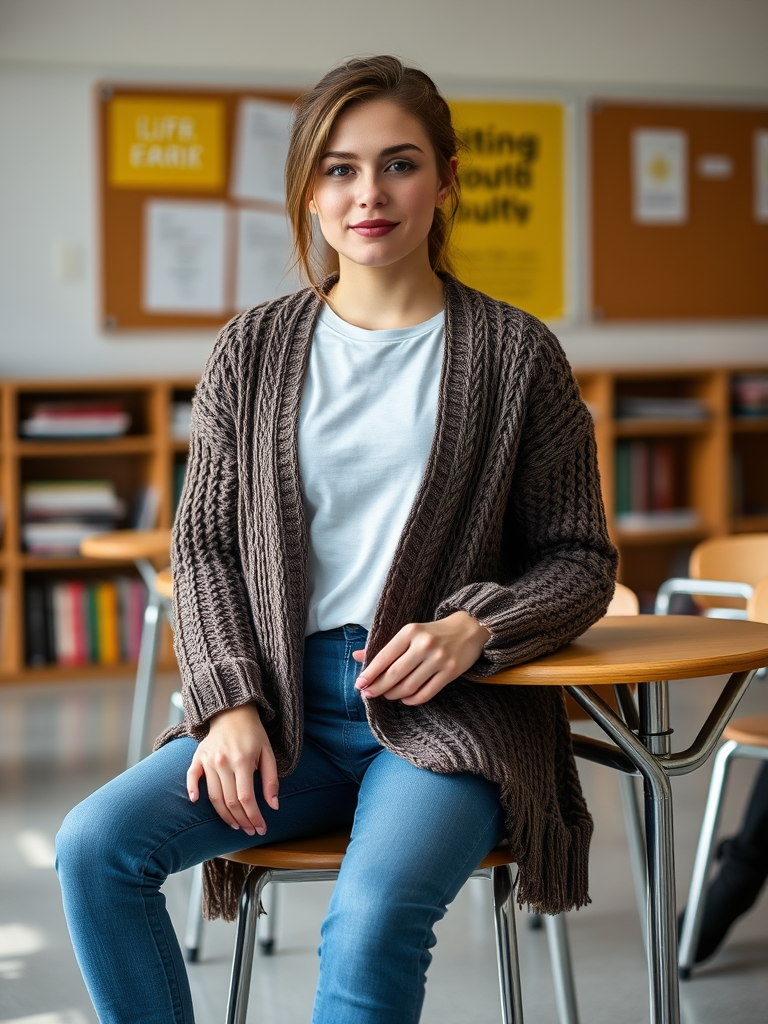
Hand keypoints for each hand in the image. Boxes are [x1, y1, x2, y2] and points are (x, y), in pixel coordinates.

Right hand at [186, 704, 278, 836]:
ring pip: (214, 796)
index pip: (246, 798)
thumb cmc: (253, 734)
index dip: (254, 817)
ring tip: (236, 825)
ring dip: (224, 815)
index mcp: (243, 761)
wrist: (233, 712)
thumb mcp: (269, 753)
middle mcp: (223, 762)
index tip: (261, 828)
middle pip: (230, 801)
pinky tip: (195, 801)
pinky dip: (192, 790)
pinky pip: (192, 776)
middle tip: (250, 830)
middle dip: (242, 820)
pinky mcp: (198, 757)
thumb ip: (271, 780)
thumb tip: (274, 806)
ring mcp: (208, 760)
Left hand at [352, 611, 490, 706]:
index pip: (384, 656)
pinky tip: (405, 699)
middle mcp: (424, 645)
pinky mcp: (450, 672)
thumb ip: (384, 646)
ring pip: (409, 686)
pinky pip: (426, 693)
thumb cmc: (432, 632)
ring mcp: (438, 659)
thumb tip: (356, 656)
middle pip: (395, 674)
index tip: (359, 684)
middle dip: (378, 687)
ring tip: (387, 695)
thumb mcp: (409, 633)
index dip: (370, 673)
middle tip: (368, 694)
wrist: (468, 628)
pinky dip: (412, 699)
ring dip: (393, 695)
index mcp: (410, 632)